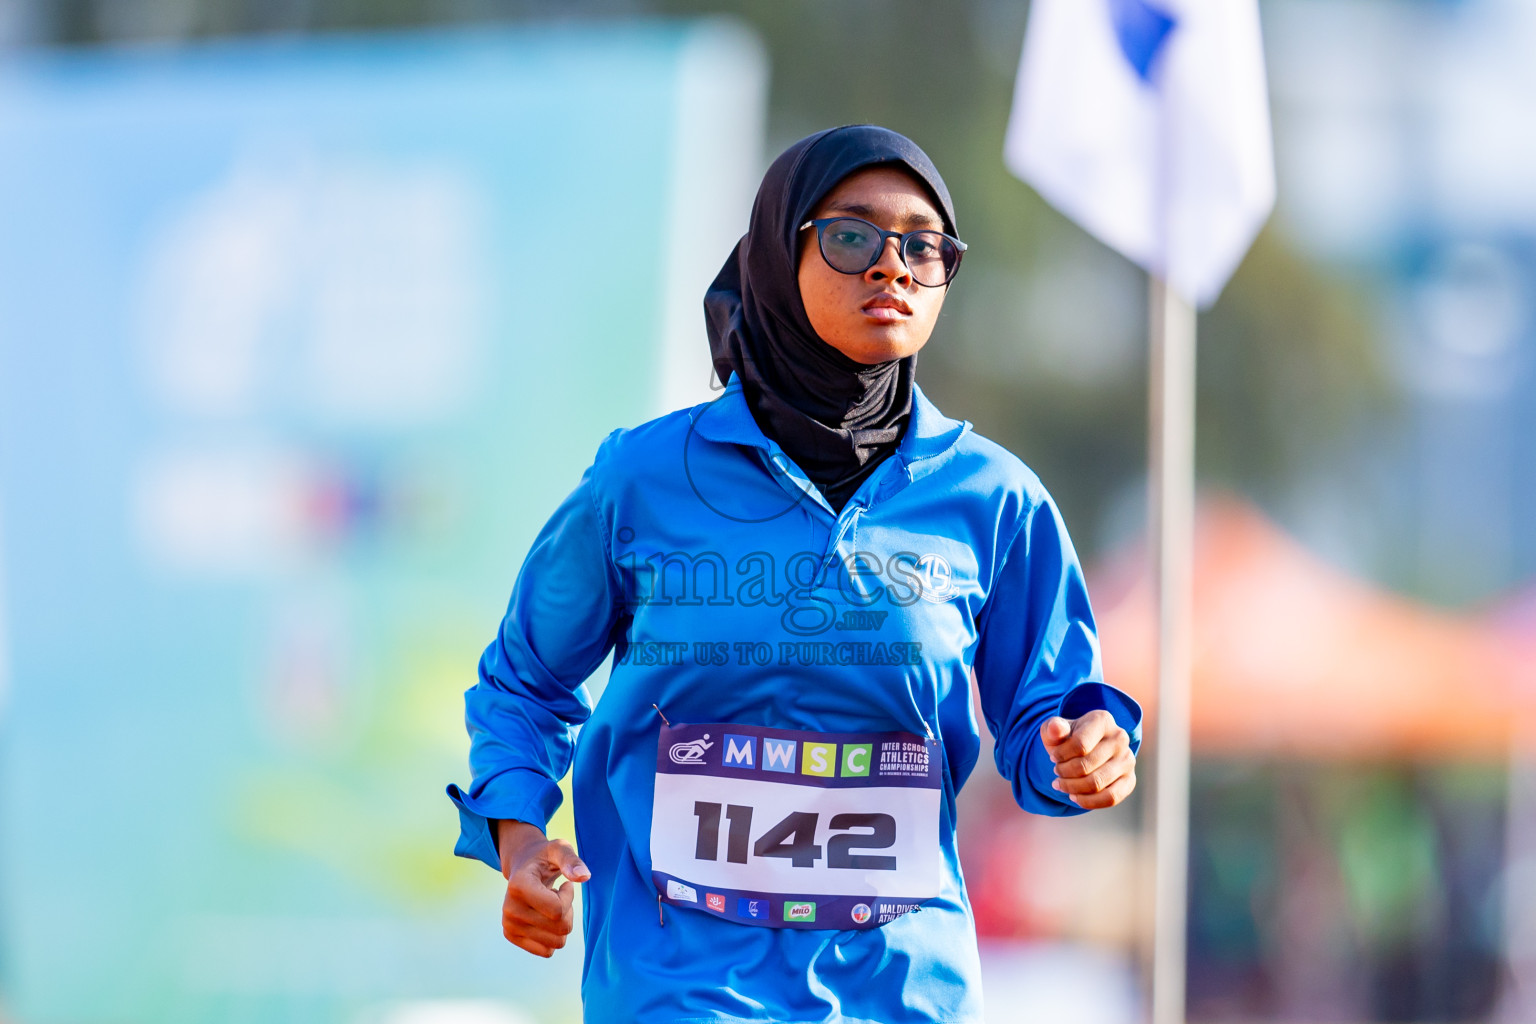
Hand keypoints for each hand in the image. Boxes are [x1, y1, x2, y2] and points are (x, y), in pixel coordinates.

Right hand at [497, 819, 589, 957]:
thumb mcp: (559, 850)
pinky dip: (553, 936)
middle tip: (557, 895)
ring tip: (549, 905)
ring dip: (561, 924)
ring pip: (556, 943)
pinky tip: (544, 916)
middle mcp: (509, 909)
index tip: (565, 884)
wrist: (523, 866)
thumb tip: (584, 877)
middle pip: (560, 928)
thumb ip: (572, 860)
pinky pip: (547, 951)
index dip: (568, 897)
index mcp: (518, 886)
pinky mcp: (511, 936)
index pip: (558, 910)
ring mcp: (509, 925)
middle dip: (568, 911)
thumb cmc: (544, 857)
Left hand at [1040, 709, 1135, 808]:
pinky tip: (1074, 796)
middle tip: (1056, 771)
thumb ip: (1053, 728)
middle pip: (1086, 766)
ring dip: (1072, 788)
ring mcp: (1128, 760)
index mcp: (1102, 720)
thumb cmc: (1067, 738)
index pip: (1080, 744)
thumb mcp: (1055, 730)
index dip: (1060, 755)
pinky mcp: (1129, 780)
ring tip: (1061, 784)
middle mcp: (1120, 738)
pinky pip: (1110, 798)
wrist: (1083, 749)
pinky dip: (1088, 802)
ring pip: (1096, 784)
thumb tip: (1056, 729)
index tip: (1052, 756)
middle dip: (1064, 772)